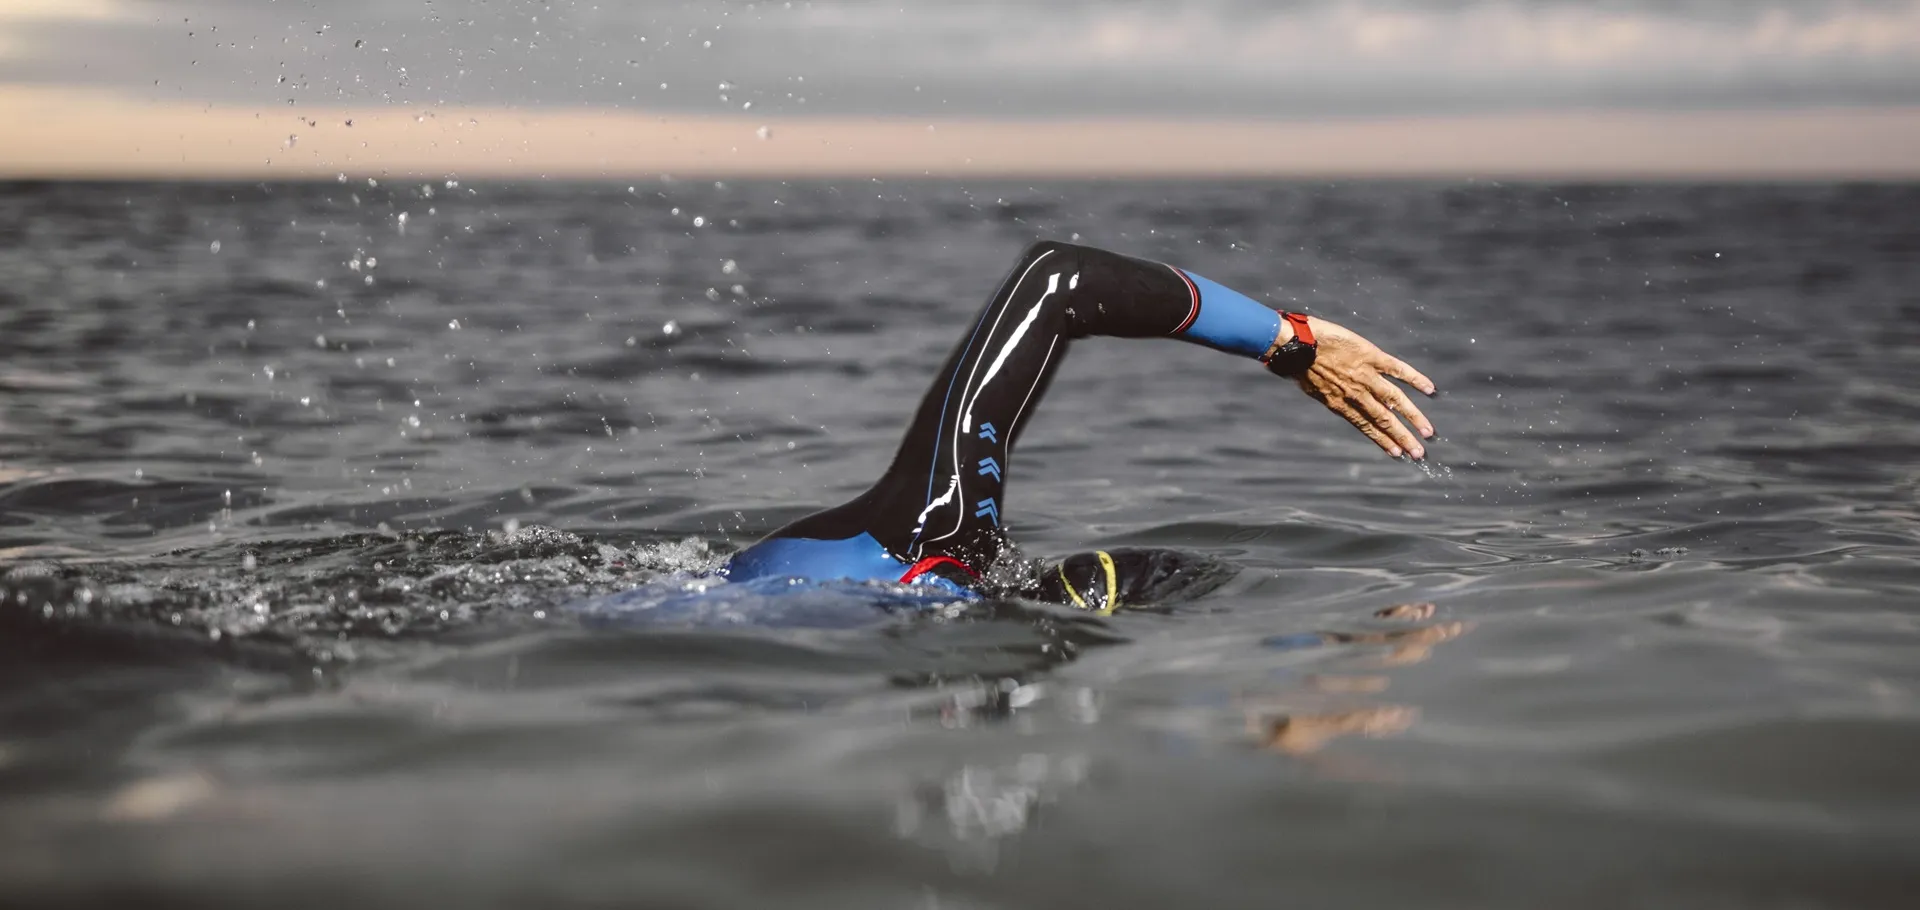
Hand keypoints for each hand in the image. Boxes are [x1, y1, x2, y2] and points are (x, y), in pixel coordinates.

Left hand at [1290, 316, 1435, 458]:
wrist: (1294, 344)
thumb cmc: (1299, 363)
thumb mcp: (1312, 386)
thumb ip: (1330, 395)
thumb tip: (1338, 400)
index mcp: (1341, 404)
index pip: (1367, 427)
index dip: (1383, 441)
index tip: (1397, 454)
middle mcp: (1356, 394)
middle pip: (1384, 420)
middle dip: (1403, 438)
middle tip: (1418, 453)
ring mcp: (1365, 376)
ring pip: (1395, 400)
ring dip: (1413, 418)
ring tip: (1428, 433)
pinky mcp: (1371, 356)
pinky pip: (1397, 369)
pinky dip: (1415, 379)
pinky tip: (1430, 389)